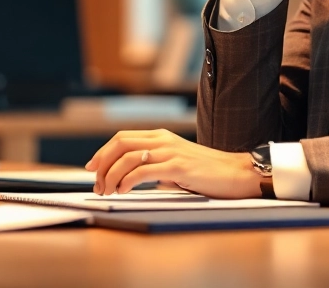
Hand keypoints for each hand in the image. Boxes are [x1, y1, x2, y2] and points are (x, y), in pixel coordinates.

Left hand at [83, 129, 260, 198]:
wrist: (236, 173)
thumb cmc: (208, 172)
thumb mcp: (176, 163)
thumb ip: (156, 165)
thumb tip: (132, 178)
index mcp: (161, 136)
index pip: (122, 137)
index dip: (102, 152)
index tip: (92, 168)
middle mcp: (163, 140)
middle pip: (119, 144)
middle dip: (102, 163)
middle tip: (97, 183)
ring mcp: (170, 152)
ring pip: (127, 157)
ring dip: (111, 175)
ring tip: (108, 191)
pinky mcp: (177, 167)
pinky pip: (143, 171)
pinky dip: (127, 181)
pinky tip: (124, 191)